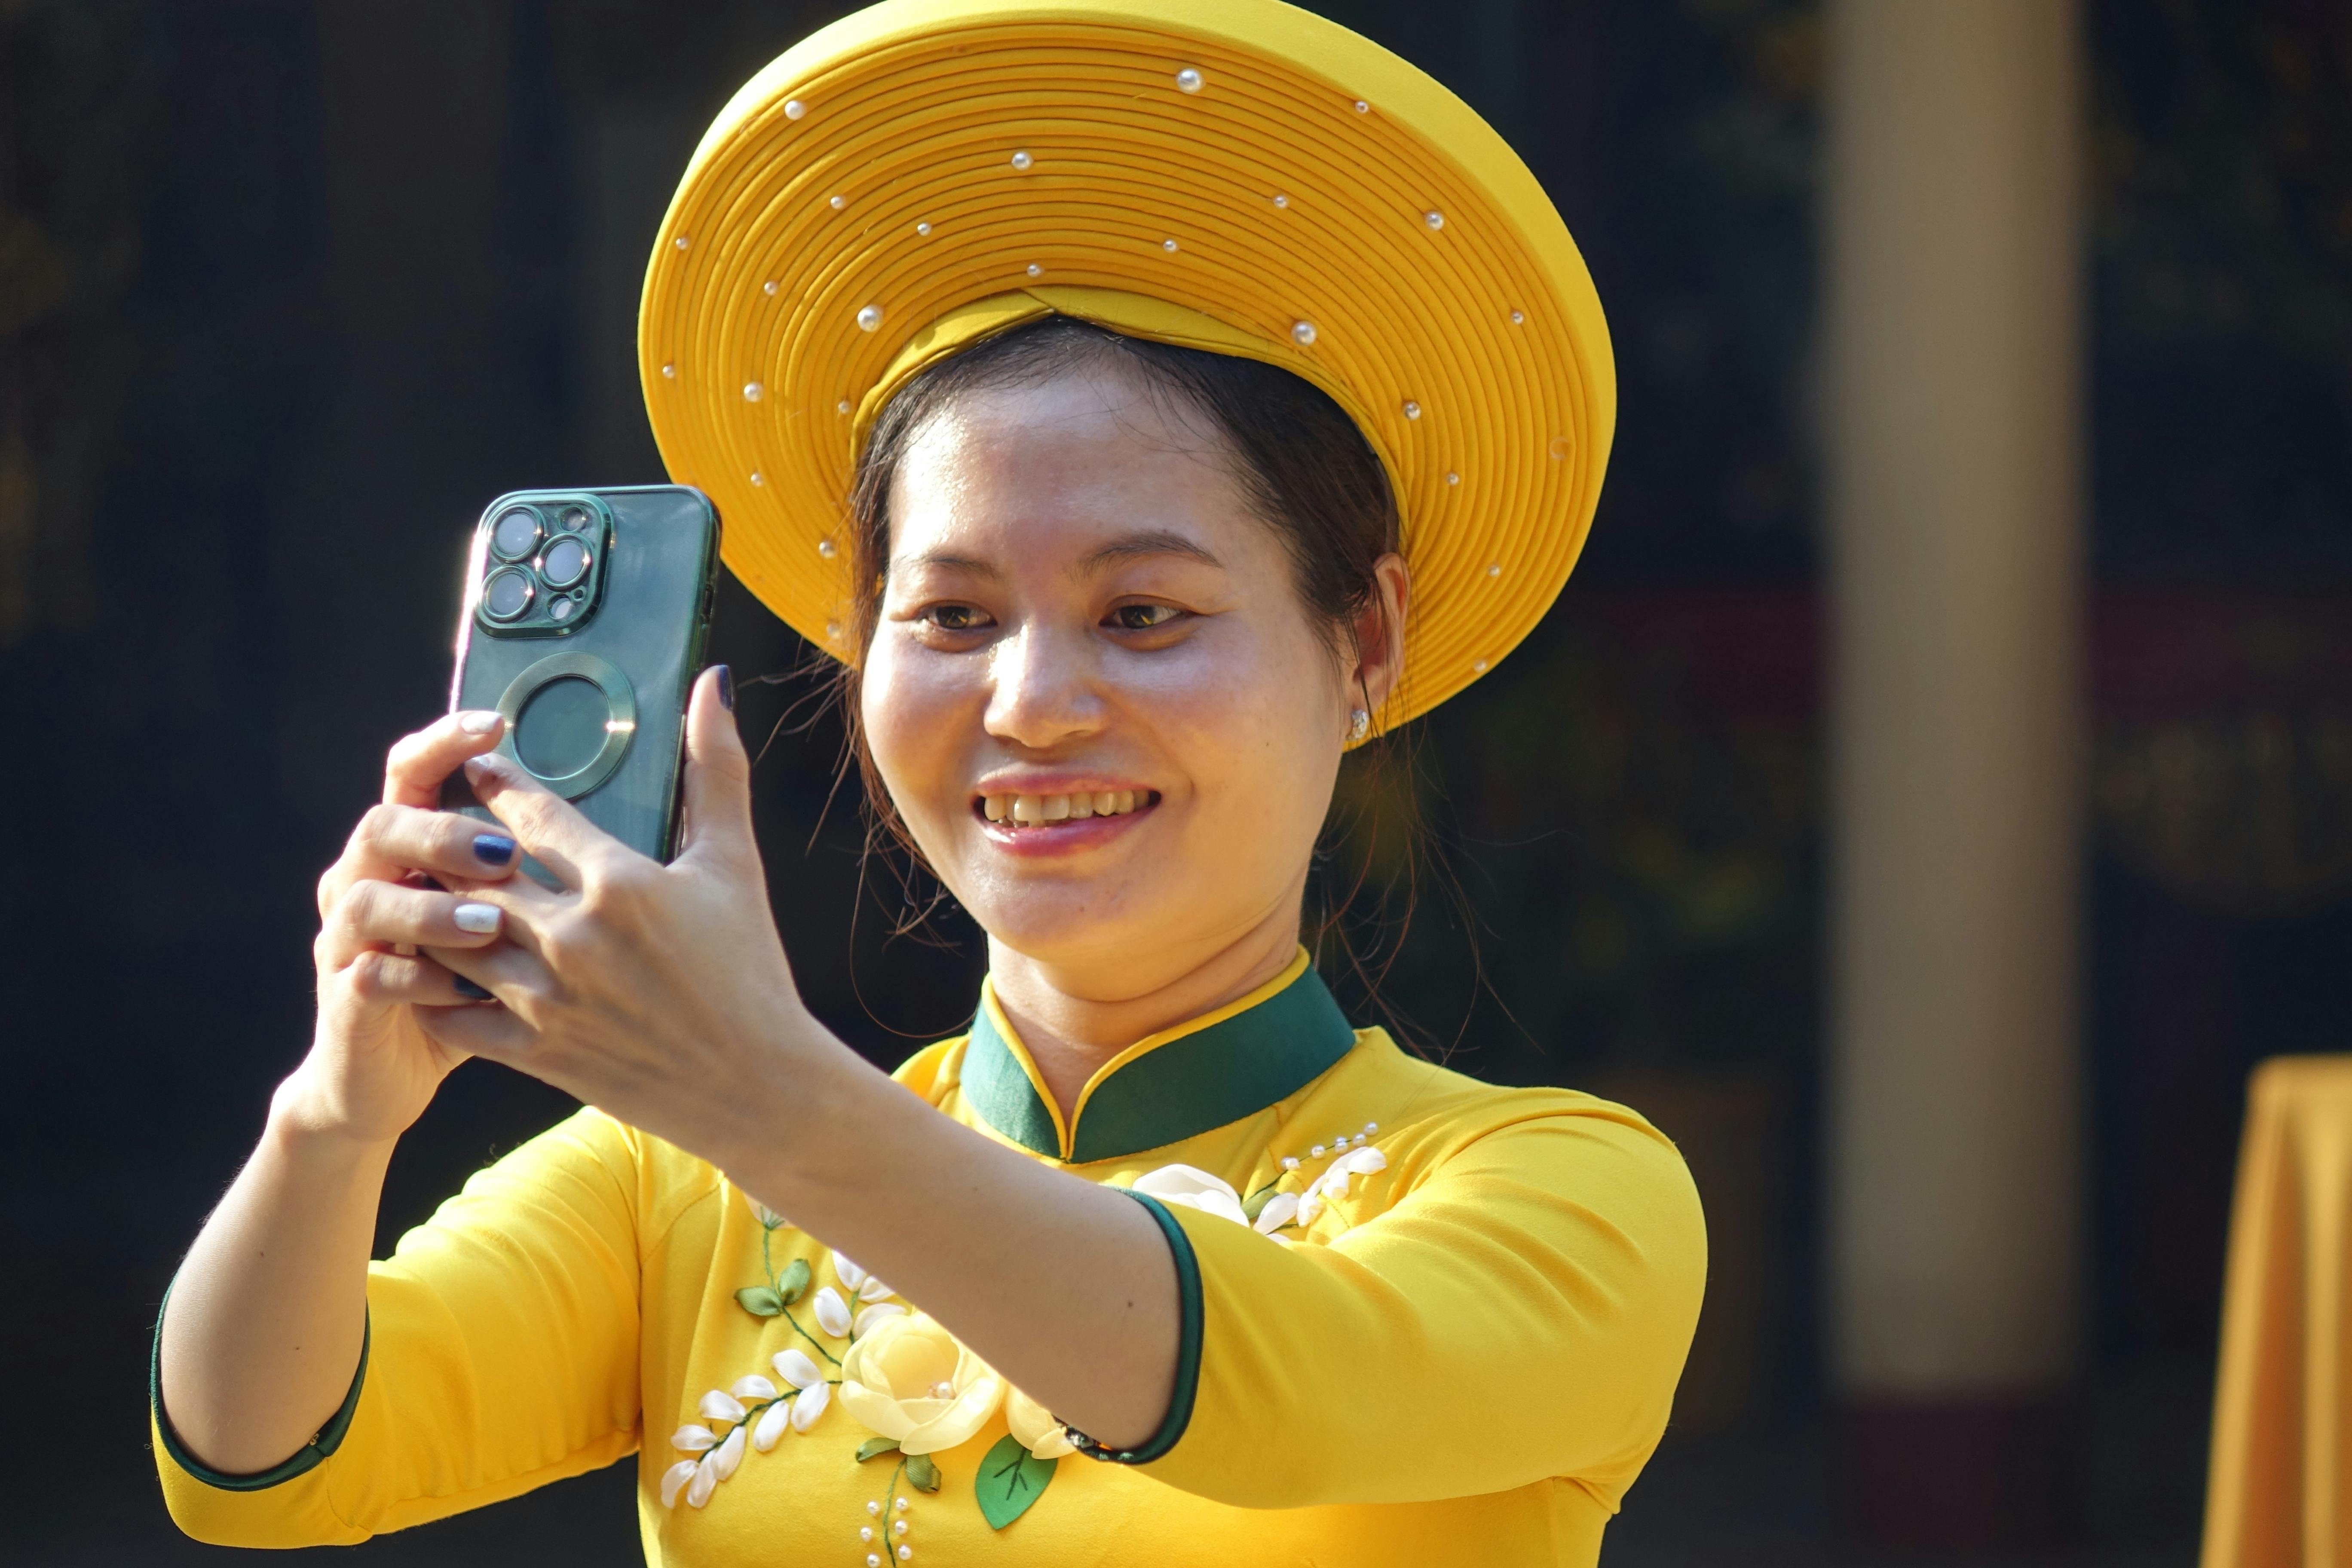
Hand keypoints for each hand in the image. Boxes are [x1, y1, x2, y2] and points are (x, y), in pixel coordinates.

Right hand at [287, 710, 523, 1142]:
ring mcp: (350, 938)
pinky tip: (464, 989)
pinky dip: (413, 977)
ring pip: (365, 897)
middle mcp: (371, 879)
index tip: (496, 725)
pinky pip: (369, 975)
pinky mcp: (348, 998)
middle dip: (440, 831)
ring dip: (428, 908)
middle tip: (503, 850)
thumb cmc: (475, 983)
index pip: (417, 772)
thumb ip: (546, 856)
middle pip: (383, 824)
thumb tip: (628, 796)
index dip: (446, 745)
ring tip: (491, 924)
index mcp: (412, 846)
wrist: (390, 1074)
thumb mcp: (512, 915)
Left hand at [415, 669, 837, 1168]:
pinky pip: (454, 1014)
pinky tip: (419, 968)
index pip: (532, 813)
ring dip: (427, 911)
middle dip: (446, 843)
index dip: (495, 783)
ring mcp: (549, 999)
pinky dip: (428, 991)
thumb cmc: (750, 969)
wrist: (756, 1085)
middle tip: (427, 821)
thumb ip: (716, 768)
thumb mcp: (735, 863)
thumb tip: (710, 682)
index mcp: (621, 883)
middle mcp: (575, 938)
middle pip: (475, 873)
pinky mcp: (536, 1052)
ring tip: (412, 887)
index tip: (475, 765)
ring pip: (451, 940)